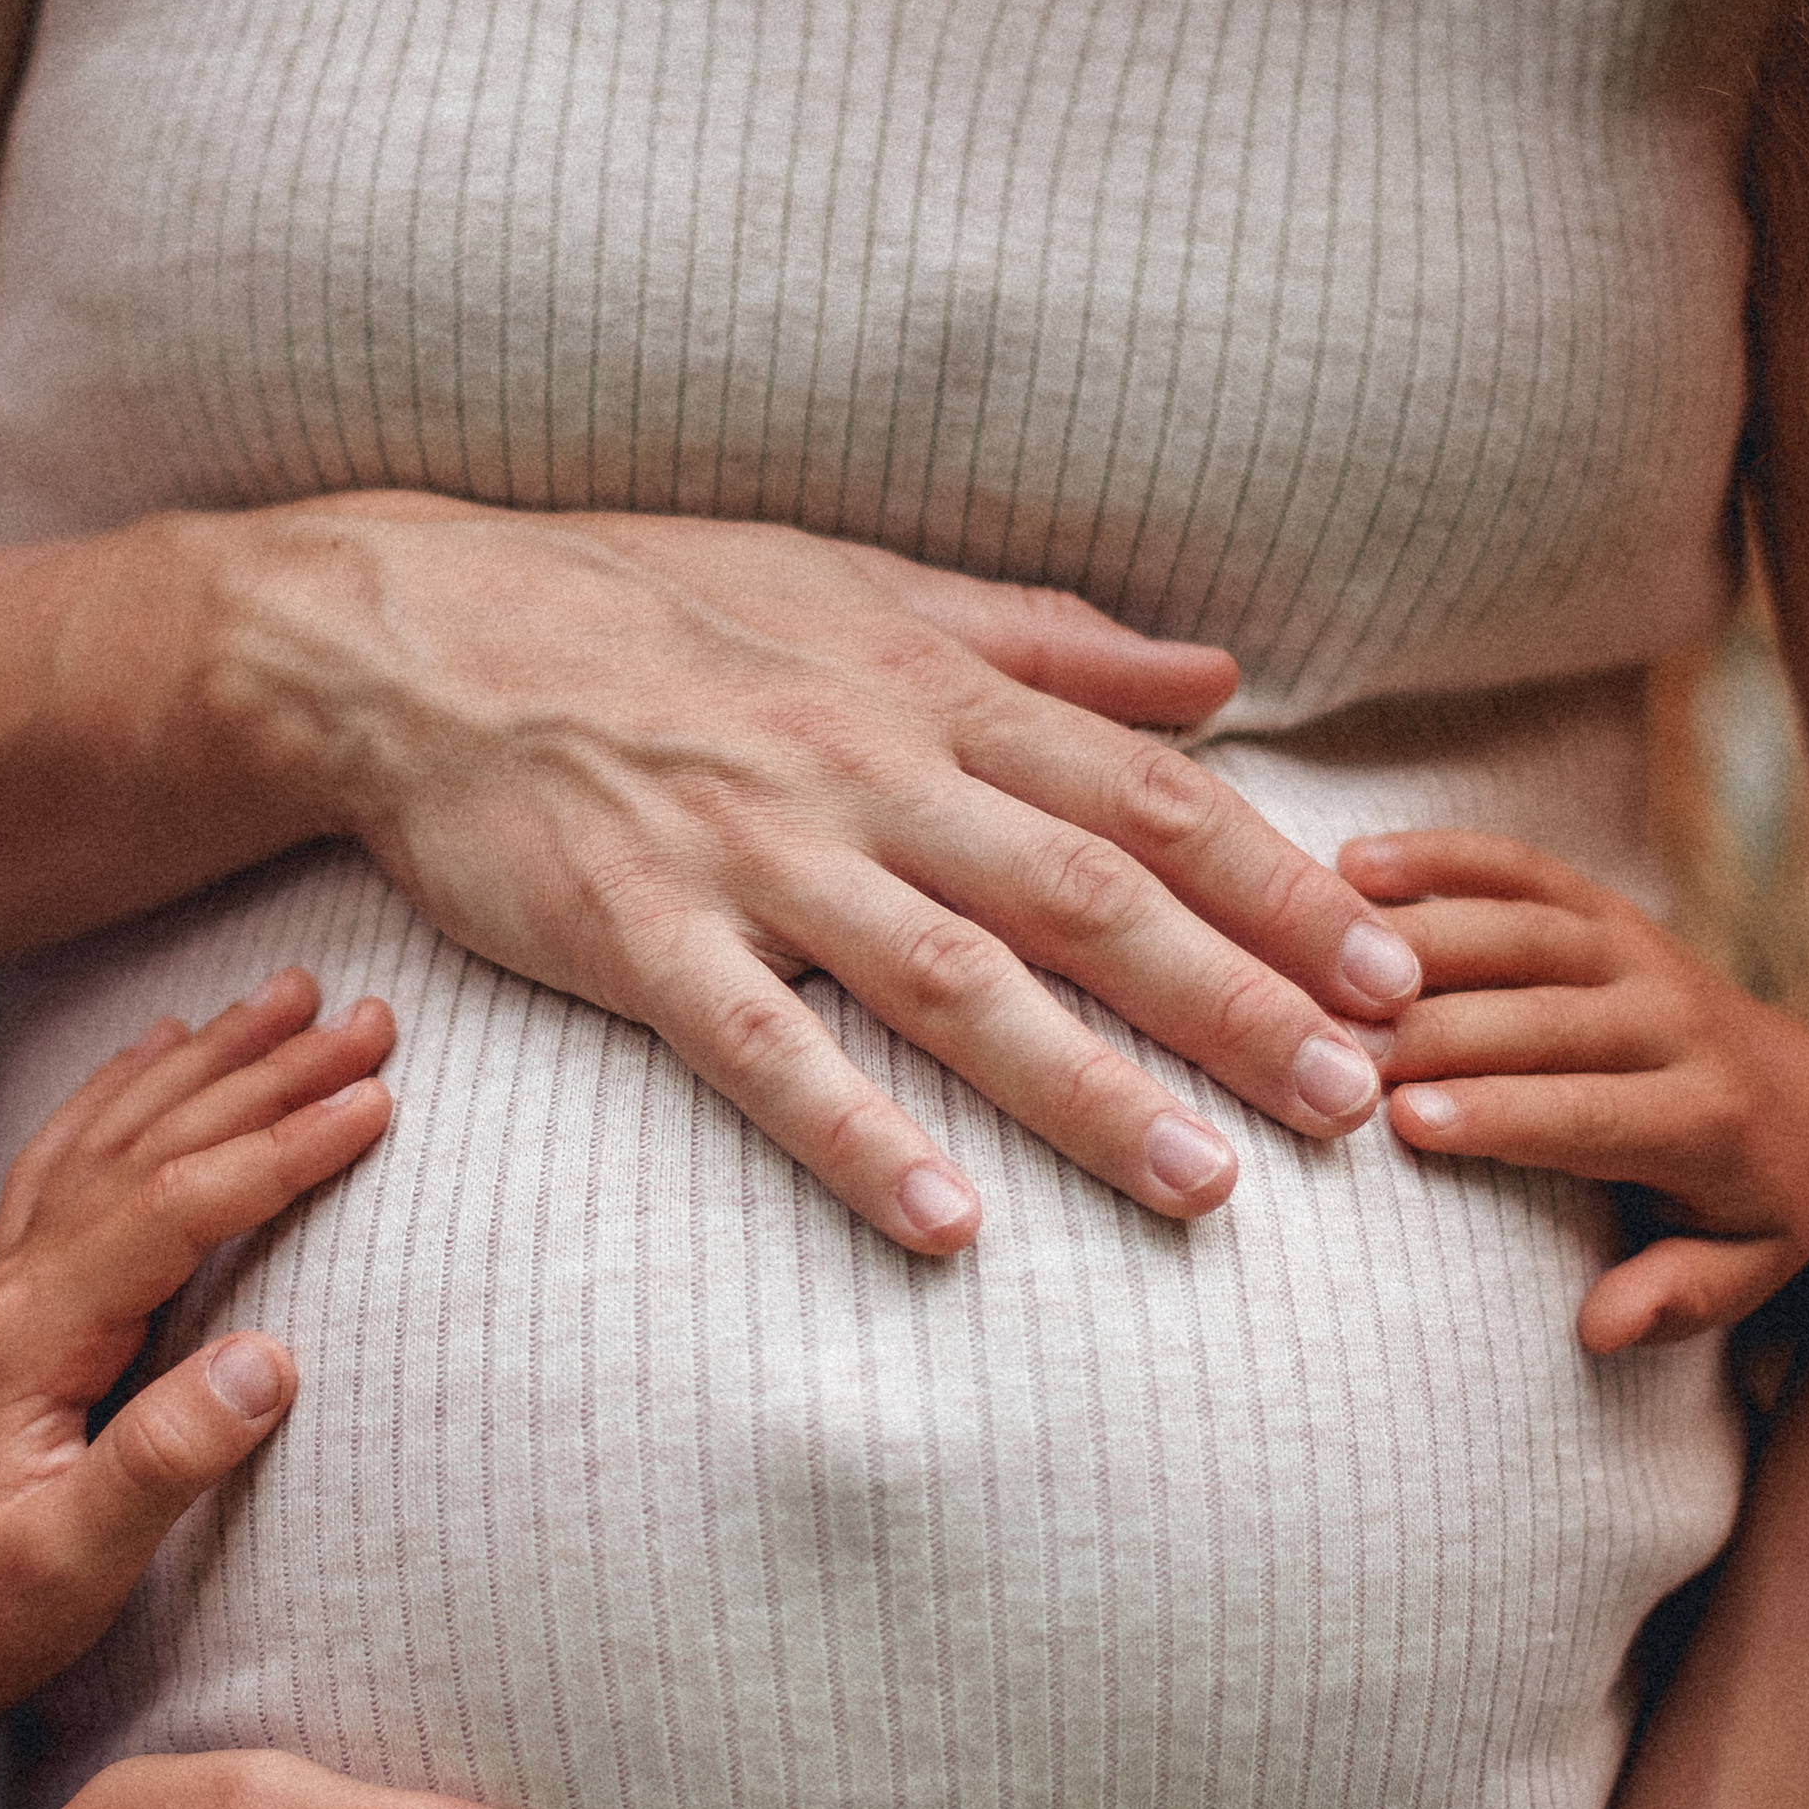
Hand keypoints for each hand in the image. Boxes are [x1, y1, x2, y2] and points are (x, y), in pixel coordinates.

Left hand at [0, 970, 392, 1779]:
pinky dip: (125, 1091)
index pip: (177, 1206)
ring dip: (209, 1059)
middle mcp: (21, 1284)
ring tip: (289, 994)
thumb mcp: (76, 1564)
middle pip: (156, 1144)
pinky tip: (161, 1049)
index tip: (376, 1102)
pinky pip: (75, 1159)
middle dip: (268, 1071)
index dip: (281, 1148)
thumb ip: (166, 1461)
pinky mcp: (25, 1303)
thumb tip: (273, 1360)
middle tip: (369, 1015)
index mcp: (36, 1333)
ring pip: (119, 1134)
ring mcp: (15, 1285)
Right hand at [221, 494, 1418, 1252]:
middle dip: (1231, 1002)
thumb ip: (1045, 641)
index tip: (1388, 968)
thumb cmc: (650, 605)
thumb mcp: (860, 585)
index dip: (1276, 886)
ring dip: (1084, 1089)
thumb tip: (1214, 679)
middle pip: (1083, 897)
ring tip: (1203, 1186)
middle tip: (1354, 1101)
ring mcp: (753, 857)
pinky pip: (765, 1052)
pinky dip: (857, 1134)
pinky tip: (947, 1223)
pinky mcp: (643, 937)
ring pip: (951, 983)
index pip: (1141, 794)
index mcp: (929, 688)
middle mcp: (865, 769)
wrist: (420, 633)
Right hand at [1338, 830, 1808, 1352]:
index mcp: (1705, 1117)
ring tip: (1316, 956)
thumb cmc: (1744, 1209)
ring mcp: (1637, 952)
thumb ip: (1677, 1298)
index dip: (1500, 1113)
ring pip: (1524, 930)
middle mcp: (1674, 1020)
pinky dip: (1438, 855)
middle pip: (1543, 1014)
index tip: (1404, 1123)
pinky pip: (1521, 867)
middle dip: (1433, 1029)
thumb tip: (1600, 1329)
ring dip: (1420, 939)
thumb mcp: (1740, 1272)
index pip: (1591, 1112)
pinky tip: (1351, 862)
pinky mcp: (1605, 909)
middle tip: (1326, 1044)